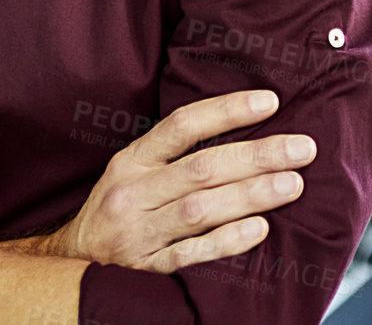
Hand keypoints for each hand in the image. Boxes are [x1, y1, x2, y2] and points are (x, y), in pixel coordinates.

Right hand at [42, 90, 313, 272]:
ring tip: (293, 185)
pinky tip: (260, 229)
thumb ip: (176, 154)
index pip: (182, 125)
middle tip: (303, 149)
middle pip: (202, 168)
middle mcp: (133, 193)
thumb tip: (243, 126)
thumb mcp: (133, 171)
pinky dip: (227, 241)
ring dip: (251, 195)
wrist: (68, 263)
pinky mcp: (145, 270)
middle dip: (258, 156)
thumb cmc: (118, 209)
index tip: (271, 101)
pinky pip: (191, 254)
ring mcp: (138, 233)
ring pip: (201, 208)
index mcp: (132, 161)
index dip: (227, 110)